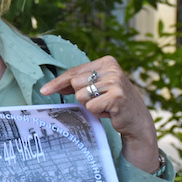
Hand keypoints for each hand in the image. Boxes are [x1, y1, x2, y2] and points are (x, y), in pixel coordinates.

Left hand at [39, 55, 160, 173]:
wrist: (137, 120)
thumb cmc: (112, 102)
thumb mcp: (97, 87)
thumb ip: (77, 82)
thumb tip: (49, 87)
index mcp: (107, 61)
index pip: (74, 71)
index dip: (58, 82)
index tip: (44, 91)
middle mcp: (112, 68)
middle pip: (75, 83)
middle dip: (82, 96)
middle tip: (99, 100)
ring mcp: (116, 82)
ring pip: (81, 95)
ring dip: (90, 105)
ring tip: (105, 106)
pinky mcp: (117, 97)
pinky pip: (91, 106)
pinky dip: (97, 112)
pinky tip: (109, 112)